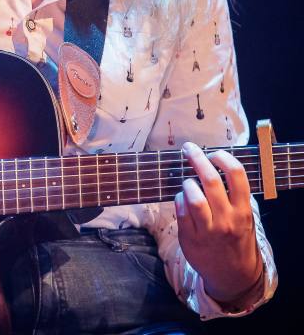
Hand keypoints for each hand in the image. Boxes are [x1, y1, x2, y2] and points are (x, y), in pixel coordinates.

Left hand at [175, 141, 263, 305]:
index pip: (237, 176)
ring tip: (188, 182)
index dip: (223, 158)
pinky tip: (182, 198)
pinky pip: (180, 210)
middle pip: (211, 181)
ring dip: (187, 183)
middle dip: (198, 159)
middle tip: (189, 149)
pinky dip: (179, 199)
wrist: (233, 275)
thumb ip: (233, 196)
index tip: (214, 152)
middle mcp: (227, 219)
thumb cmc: (236, 238)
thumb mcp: (244, 218)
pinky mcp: (189, 237)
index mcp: (243, 211)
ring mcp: (207, 229)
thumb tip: (215, 166)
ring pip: (193, 197)